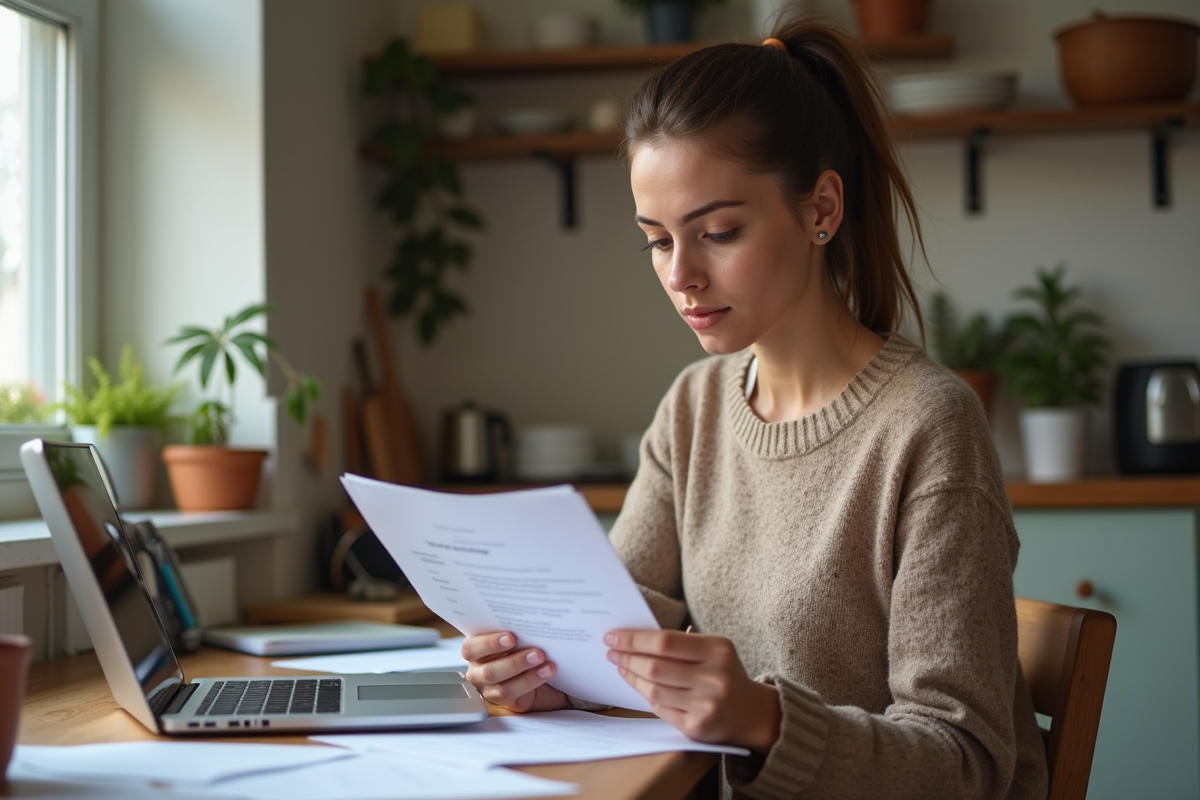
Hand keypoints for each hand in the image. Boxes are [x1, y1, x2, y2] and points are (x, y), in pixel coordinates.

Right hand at [461, 632, 568, 712]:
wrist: (536, 670)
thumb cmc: (520, 645)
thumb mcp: (514, 635)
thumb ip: (514, 630)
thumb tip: (530, 621)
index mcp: (475, 650)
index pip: (471, 648)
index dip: (489, 643)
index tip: (511, 637)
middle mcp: (478, 671)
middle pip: (488, 671)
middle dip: (514, 662)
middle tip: (537, 652)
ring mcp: (490, 689)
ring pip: (503, 686)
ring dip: (527, 675)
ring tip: (546, 664)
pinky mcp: (505, 701)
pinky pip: (516, 694)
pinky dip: (532, 681)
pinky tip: (546, 672)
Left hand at [604, 629, 780, 753]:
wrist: (750, 713)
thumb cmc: (723, 673)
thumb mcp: (713, 650)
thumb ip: (680, 643)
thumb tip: (635, 637)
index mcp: (718, 650)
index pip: (665, 642)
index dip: (634, 639)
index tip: (613, 636)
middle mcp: (715, 678)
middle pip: (655, 666)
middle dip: (627, 657)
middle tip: (612, 651)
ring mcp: (706, 705)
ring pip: (654, 689)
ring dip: (632, 677)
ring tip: (622, 667)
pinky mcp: (697, 727)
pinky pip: (660, 708)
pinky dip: (646, 695)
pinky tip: (639, 685)